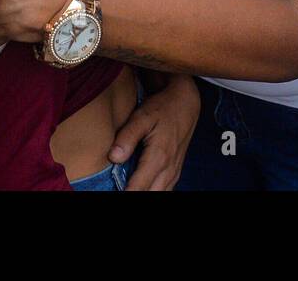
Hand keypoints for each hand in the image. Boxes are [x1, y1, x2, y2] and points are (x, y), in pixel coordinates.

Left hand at [111, 74, 200, 190]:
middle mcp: (168, 169)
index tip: (112, 192)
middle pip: (149, 195)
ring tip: (127, 188)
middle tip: (116, 189)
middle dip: (133, 194)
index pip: (138, 188)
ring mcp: (174, 172)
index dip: (125, 193)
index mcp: (159, 157)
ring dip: (143, 193)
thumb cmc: (162, 108)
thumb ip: (127, 137)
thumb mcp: (142, 116)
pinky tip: (140, 187)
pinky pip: (165, 190)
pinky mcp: (175, 172)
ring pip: (159, 195)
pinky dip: (152, 191)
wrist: (186, 104)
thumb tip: (113, 157)